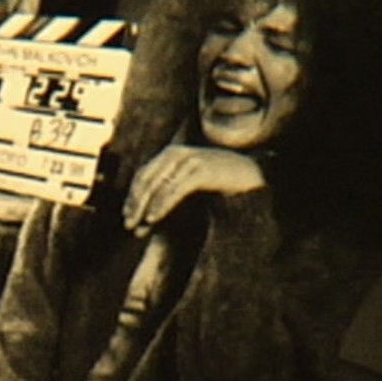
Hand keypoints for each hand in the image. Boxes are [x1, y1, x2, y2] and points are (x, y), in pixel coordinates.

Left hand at [123, 145, 266, 237]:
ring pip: (157, 184)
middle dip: (135, 204)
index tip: (126, 216)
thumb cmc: (221, 182)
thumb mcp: (190, 185)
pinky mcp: (200, 169)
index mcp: (171, 154)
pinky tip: (154, 218)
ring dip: (145, 207)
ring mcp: (189, 160)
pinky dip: (162, 204)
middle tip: (128, 225)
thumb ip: (169, 195)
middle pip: (146, 179)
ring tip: (138, 226)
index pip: (144, 175)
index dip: (133, 196)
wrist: (254, 173)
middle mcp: (176, 154)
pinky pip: (175, 189)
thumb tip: (144, 219)